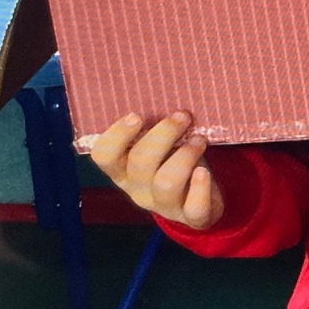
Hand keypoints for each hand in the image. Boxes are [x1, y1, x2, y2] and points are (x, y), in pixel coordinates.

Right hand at [90, 111, 224, 229]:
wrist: (197, 202)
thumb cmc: (172, 162)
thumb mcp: (157, 146)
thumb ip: (152, 128)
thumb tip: (161, 91)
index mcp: (122, 170)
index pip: (104, 156)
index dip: (117, 136)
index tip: (136, 115)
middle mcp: (137, 189)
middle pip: (140, 163)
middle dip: (163, 134)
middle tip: (182, 116)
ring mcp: (163, 205)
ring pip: (166, 182)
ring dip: (185, 155)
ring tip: (199, 139)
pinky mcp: (191, 217)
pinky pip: (194, 208)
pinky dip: (200, 188)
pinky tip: (205, 172)